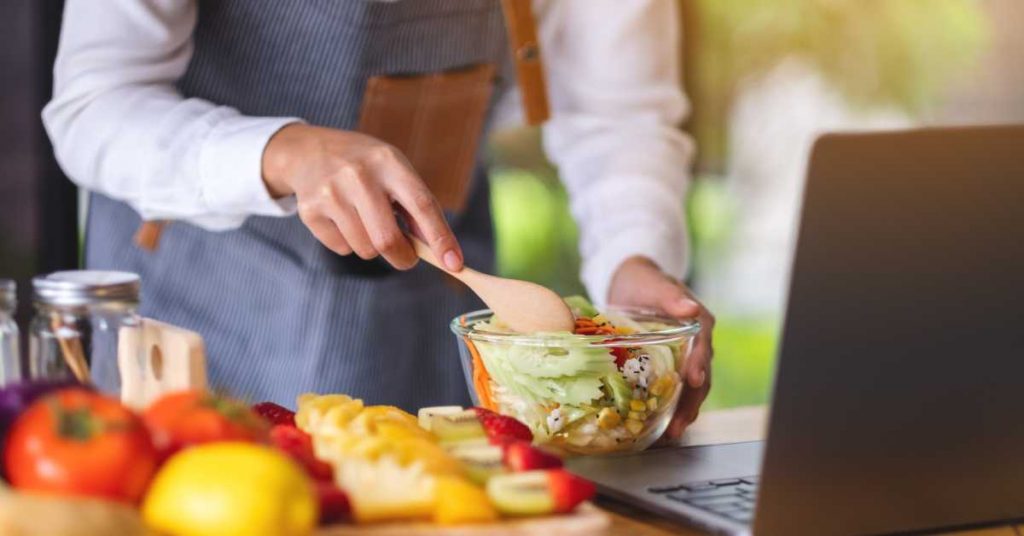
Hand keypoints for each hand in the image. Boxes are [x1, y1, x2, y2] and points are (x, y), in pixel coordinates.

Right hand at [262, 123, 462, 270]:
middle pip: (387, 239)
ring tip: (366, 221)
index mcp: (388, 161)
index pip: (421, 205)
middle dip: (403, 258)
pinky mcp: (309, 210)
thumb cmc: (365, 166)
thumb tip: (439, 249)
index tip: (454, 264)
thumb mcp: (394, 170)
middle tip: (406, 258)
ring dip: (373, 246)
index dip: (440, 238)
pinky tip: (342, 218)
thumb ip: (416, 206)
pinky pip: (342, 248)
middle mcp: (359, 175)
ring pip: (365, 249)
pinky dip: (349, 243)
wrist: (309, 151)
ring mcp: (331, 192)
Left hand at [607, 256, 714, 440]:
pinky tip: (659, 426)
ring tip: (672, 433)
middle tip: (679, 424)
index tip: (694, 380)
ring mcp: (685, 356)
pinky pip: (675, 389)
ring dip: (683, 411)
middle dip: (692, 402)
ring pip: (691, 389)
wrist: (631, 283)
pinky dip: (670, 407)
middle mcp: (697, 342)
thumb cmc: (644, 281)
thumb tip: (691, 308)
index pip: (703, 348)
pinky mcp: (670, 365)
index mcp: (700, 323)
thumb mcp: (655, 284)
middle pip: (700, 377)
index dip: (699, 365)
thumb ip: (671, 296)